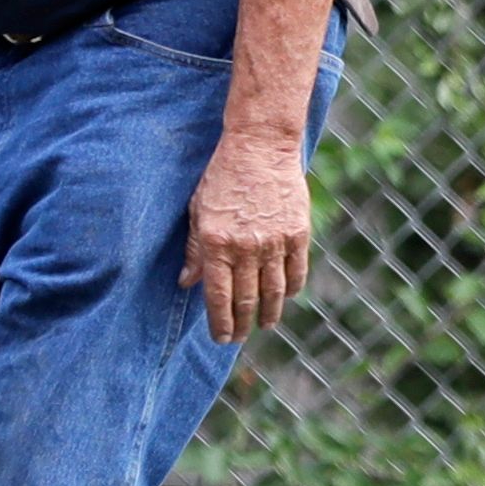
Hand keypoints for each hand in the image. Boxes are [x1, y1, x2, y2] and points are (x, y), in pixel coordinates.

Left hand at [183, 132, 312, 341]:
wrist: (260, 147)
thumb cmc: (222, 177)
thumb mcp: (198, 211)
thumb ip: (195, 250)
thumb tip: (187, 283)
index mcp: (216, 243)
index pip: (217, 296)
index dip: (220, 322)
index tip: (222, 337)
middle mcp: (245, 248)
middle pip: (246, 300)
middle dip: (242, 325)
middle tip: (240, 338)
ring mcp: (274, 242)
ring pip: (273, 292)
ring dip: (269, 314)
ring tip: (265, 325)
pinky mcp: (297, 234)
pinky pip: (296, 272)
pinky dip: (291, 289)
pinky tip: (286, 298)